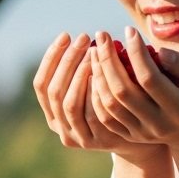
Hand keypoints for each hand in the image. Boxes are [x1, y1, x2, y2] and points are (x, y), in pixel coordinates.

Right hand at [33, 32, 164, 161]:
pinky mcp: (96, 141)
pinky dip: (94, 93)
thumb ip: (79, 72)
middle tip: (82, 38)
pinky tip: (103, 73)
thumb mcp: (90, 88)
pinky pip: (92, 115)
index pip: (41, 84)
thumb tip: (77, 39)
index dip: (51, 58)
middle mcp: (60, 127)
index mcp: (52, 113)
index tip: (66, 36)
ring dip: (79, 74)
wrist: (137, 135)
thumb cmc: (113, 103)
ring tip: (93, 52)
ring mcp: (77, 137)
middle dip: (67, 61)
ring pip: (70, 104)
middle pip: (55, 92)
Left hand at [89, 27, 178, 154]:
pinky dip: (96, 93)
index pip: (149, 79)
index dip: (136, 53)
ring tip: (95, 50)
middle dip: (109, 60)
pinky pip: (105, 116)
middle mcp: (158, 124)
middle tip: (102, 36)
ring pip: (110, 104)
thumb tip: (159, 52)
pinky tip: (94, 72)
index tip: (129, 31)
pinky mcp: (130, 136)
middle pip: (124, 91)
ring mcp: (141, 133)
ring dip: (98, 75)